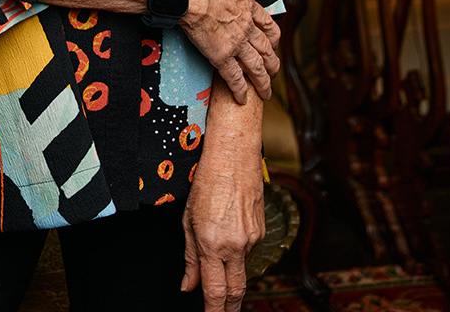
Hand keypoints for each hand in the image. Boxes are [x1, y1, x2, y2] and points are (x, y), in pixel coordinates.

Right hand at [178, 0, 278, 103]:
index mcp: (247, 4)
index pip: (268, 25)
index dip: (273, 38)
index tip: (273, 44)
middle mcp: (247, 26)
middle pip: (266, 50)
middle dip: (272, 64)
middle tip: (273, 73)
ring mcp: (236, 43)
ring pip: (257, 67)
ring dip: (263, 82)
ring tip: (266, 93)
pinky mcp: (221, 56)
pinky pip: (235, 78)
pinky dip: (240, 90)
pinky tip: (243, 99)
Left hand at [181, 95, 265, 311]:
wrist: (235, 154)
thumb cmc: (207, 181)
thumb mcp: (187, 219)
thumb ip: (189, 257)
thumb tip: (188, 285)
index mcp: (212, 243)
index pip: (215, 292)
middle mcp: (236, 245)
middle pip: (235, 292)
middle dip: (228, 309)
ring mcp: (252, 239)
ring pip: (241, 270)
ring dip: (230, 275)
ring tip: (218, 262)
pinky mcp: (262, 231)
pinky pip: (248, 252)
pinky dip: (237, 254)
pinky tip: (229, 237)